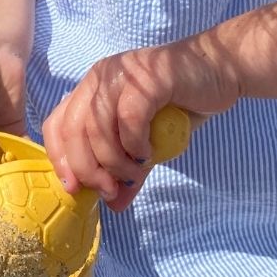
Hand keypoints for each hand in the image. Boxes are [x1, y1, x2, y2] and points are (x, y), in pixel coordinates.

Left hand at [42, 36, 237, 211]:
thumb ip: (129, 169)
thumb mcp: (147, 143)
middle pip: (73, 130)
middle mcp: (100, 78)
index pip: (56, 124)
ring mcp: (121, 75)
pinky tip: (148, 153)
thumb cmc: (182, 104)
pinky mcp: (146, 80)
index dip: (60, 159)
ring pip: (98, 128)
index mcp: (92, 89)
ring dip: (114, 162)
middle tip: (108, 191)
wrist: (220, 70)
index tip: (74, 189)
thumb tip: (115, 205)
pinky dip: (135, 144)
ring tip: (134, 175)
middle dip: (87, 169)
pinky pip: (129, 119)